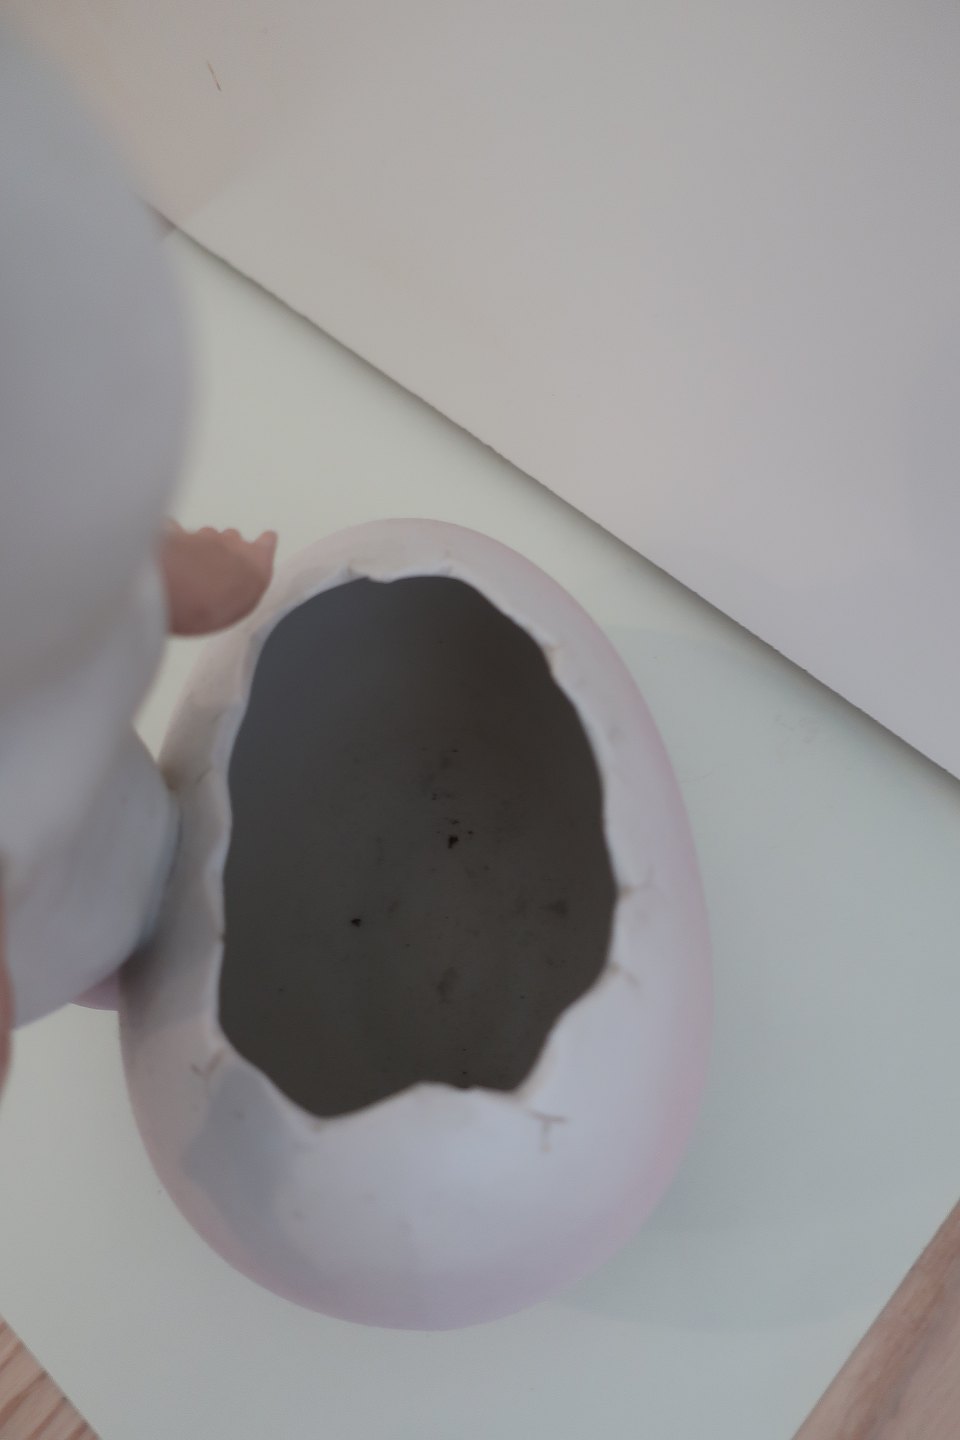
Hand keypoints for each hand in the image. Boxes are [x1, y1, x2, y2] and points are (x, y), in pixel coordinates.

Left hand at [160, 522, 276, 635]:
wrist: (191, 591)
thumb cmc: (224, 602)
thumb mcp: (245, 604)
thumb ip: (245, 587)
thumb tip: (238, 587)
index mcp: (256, 559)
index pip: (267, 543)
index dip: (263, 544)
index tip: (265, 541)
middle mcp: (233, 541)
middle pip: (232, 537)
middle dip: (226, 548)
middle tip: (217, 568)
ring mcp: (206, 535)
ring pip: (206, 535)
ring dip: (201, 546)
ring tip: (193, 567)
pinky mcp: (179, 533)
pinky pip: (177, 531)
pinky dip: (174, 537)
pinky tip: (168, 548)